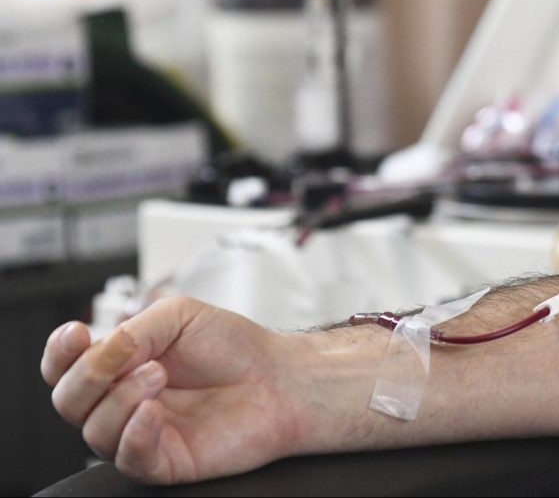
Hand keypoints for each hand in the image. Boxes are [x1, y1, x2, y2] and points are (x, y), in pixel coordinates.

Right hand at [41, 297, 305, 484]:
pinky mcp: (166, 461)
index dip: (59, 353)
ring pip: (94, 430)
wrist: (279, 377)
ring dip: (120, 398)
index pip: (65, 368)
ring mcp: (144, 433)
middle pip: (69, 401)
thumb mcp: (178, 316)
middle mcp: (126, 402)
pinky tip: (154, 411)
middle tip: (131, 355)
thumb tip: (102, 349)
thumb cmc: (235, 347)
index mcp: (122, 366)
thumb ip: (133, 329)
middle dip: (89, 374)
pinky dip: (134, 433)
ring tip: (159, 374)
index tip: (77, 333)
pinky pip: (130, 458)